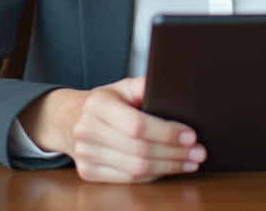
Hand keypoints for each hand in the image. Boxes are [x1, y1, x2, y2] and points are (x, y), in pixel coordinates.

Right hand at [18, 77, 205, 182]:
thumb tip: (170, 86)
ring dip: (168, 167)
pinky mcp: (88, 172)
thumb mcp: (120, 87)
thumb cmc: (101, 103)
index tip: (191, 135)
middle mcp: (88, 131)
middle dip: (174, 153)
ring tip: (190, 162)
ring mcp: (86, 155)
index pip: (137, 125)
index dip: (166, 133)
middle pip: (139, 150)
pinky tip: (168, 169)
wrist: (67, 119)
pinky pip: (127, 179)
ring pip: (135, 169)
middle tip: (198, 152)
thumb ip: (144, 86)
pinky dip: (152, 176)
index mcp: (97, 105)